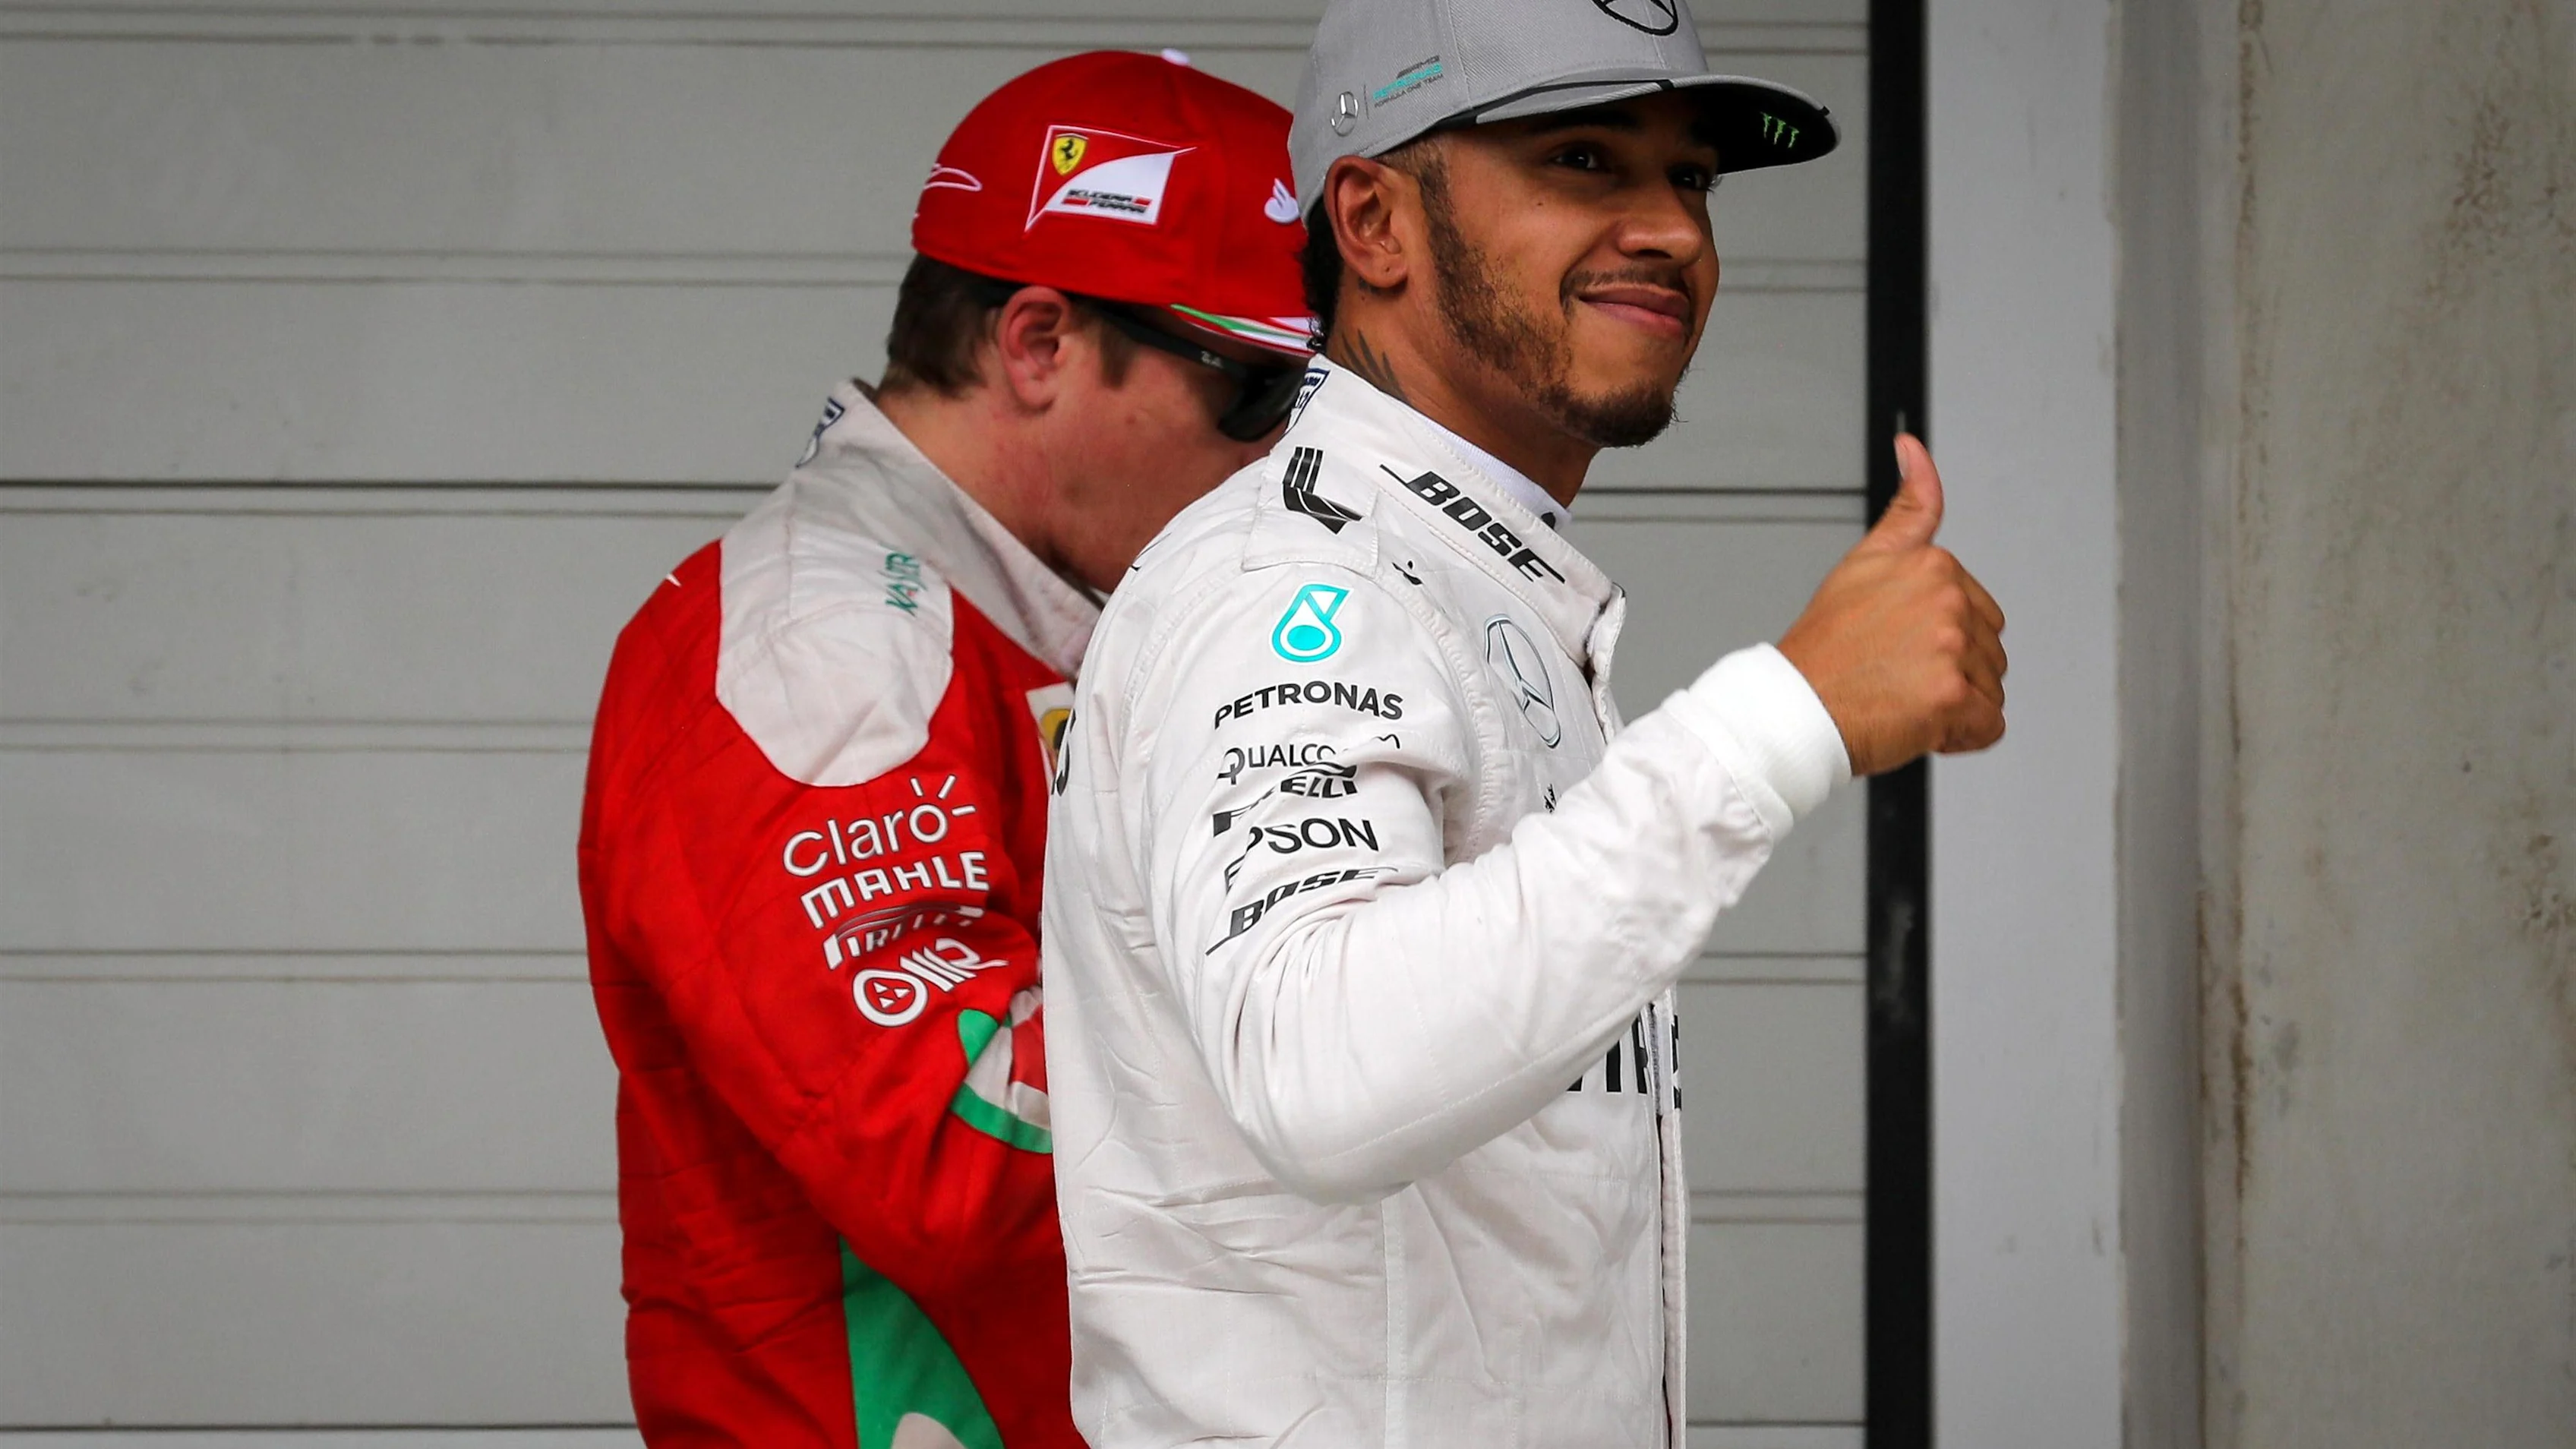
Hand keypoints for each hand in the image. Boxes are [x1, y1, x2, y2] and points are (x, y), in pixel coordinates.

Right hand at [1776, 435, 2006, 776]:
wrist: (1793, 709)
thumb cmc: (1823, 649)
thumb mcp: (1864, 561)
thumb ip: (1909, 506)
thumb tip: (1913, 448)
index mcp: (1934, 564)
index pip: (1974, 612)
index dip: (1937, 636)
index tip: (1896, 643)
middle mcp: (1948, 600)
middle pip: (1988, 651)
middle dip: (1951, 670)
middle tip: (1895, 674)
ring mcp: (1952, 649)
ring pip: (1990, 688)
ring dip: (1954, 703)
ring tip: (1900, 697)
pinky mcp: (1953, 697)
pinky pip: (1989, 726)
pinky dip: (1961, 736)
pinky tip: (1919, 723)